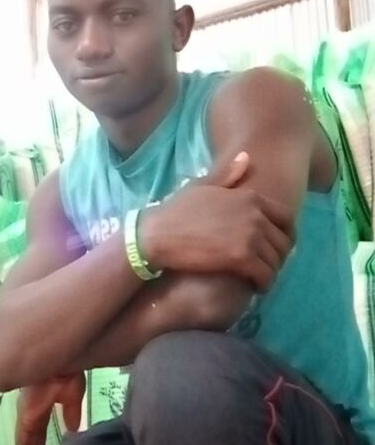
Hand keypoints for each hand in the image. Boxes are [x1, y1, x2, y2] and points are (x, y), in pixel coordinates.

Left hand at [16, 373, 84, 444]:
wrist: (56, 361)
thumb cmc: (65, 371)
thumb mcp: (72, 394)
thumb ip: (71, 411)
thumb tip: (72, 429)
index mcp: (41, 402)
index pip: (39, 429)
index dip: (40, 443)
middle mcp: (31, 409)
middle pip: (30, 438)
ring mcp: (26, 413)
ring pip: (24, 442)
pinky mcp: (26, 417)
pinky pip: (23, 441)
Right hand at [139, 152, 293, 289]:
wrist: (157, 234)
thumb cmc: (175, 211)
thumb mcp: (201, 186)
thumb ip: (227, 174)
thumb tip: (246, 157)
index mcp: (250, 197)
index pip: (286, 218)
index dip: (286, 235)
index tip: (275, 247)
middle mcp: (256, 215)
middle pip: (284, 242)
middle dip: (278, 257)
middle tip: (266, 266)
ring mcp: (251, 236)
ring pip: (276, 261)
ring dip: (270, 272)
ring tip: (259, 278)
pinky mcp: (242, 258)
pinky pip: (266, 275)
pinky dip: (263, 284)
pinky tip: (254, 287)